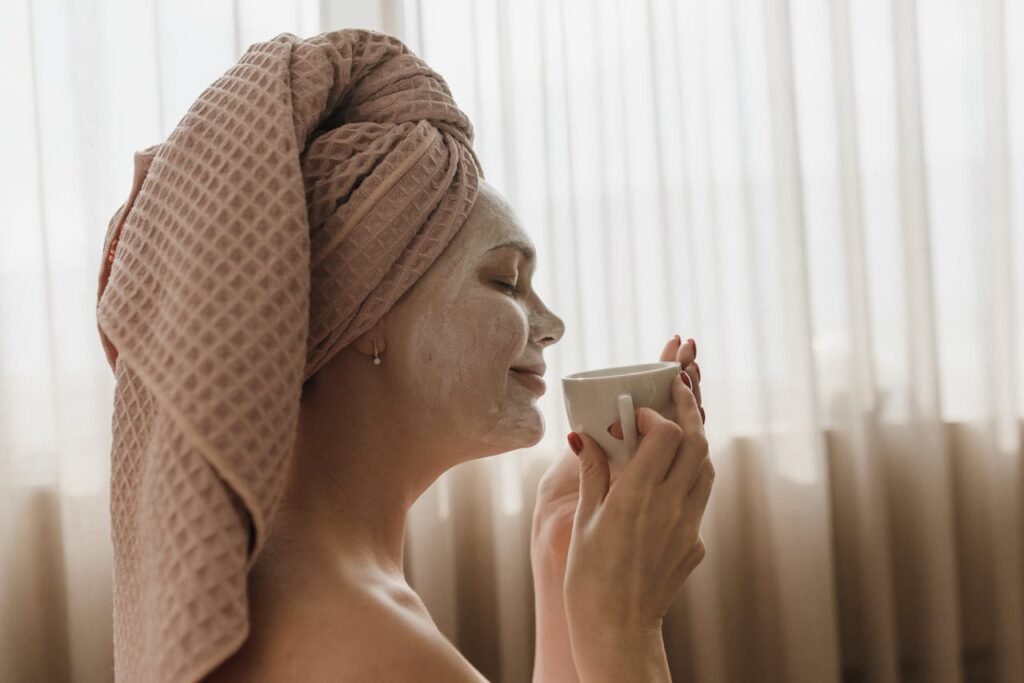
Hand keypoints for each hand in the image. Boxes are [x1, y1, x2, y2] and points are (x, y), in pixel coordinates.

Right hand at [531, 336, 701, 575]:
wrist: (616, 631)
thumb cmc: (589, 578)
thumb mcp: (584, 521)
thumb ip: (592, 474)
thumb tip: (583, 437)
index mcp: (635, 498)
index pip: (665, 435)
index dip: (656, 415)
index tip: (638, 413)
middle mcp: (668, 508)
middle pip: (696, 443)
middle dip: (689, 409)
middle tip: (678, 388)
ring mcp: (687, 526)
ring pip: (706, 469)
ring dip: (695, 442)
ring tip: (679, 427)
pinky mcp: (694, 544)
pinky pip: (699, 499)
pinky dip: (689, 478)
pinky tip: (669, 480)